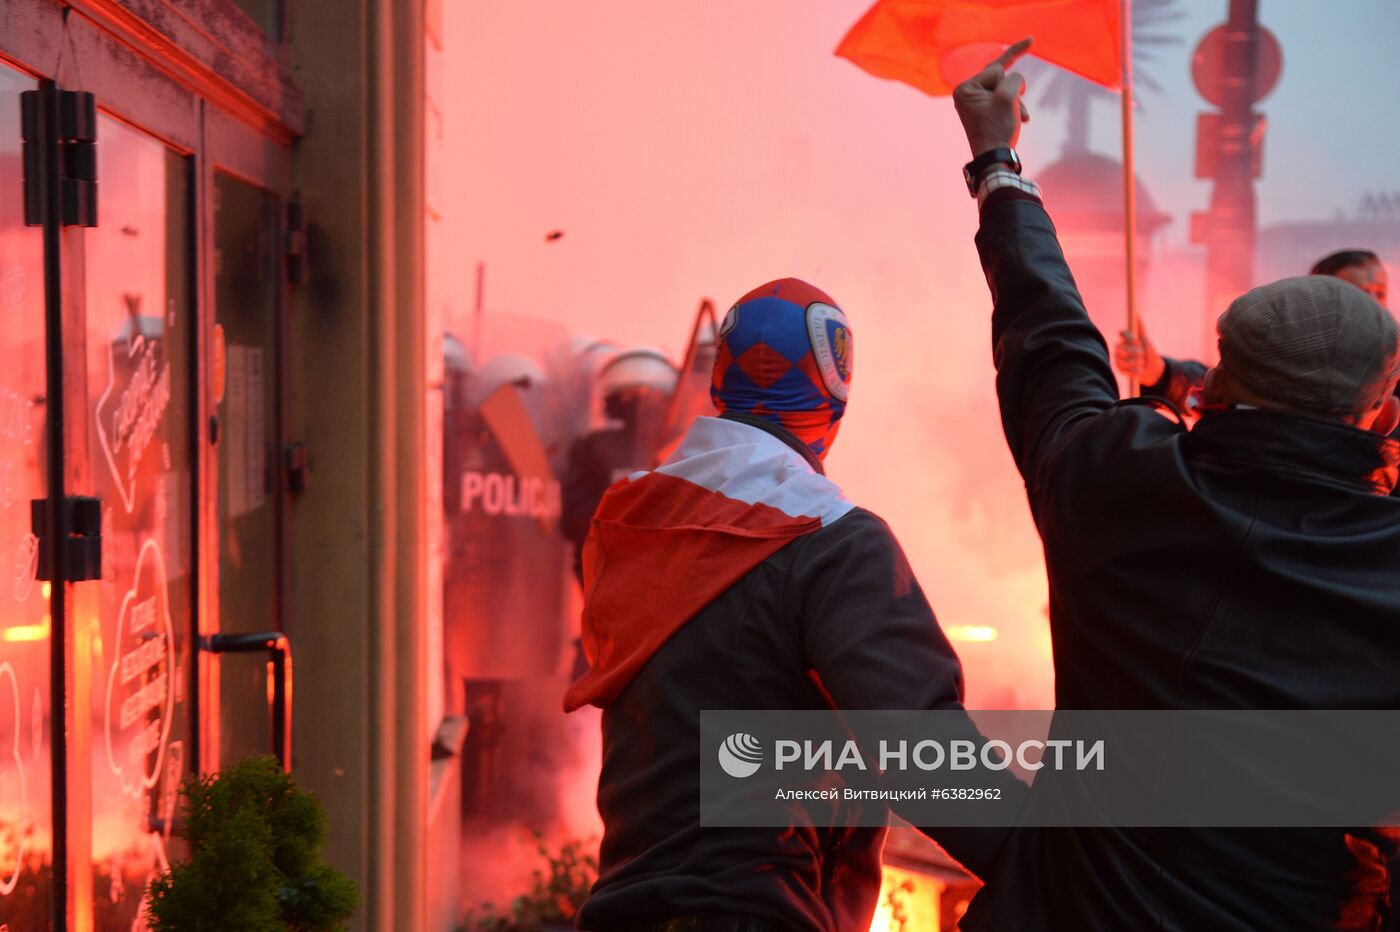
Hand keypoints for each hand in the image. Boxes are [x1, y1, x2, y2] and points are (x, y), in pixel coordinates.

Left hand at [953, 38, 1032, 156]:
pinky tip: (1020, 118)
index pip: (996, 70)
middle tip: (1006, 115)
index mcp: (964, 89)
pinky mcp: (983, 110)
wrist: (994, 159)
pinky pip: (1002, 99)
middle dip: (1012, 93)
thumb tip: (1013, 81)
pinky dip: (1013, 107)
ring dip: (1015, 102)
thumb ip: (1014, 77)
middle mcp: (966, 94)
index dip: (1007, 86)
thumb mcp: (1008, 96)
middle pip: (999, 78)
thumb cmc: (998, 128)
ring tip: (1019, 118)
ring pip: (1004, 90)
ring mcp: (974, 102)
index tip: (1002, 105)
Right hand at [1114, 326, 1165, 384]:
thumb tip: (1136, 313)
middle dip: (1136, 353)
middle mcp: (1119, 349)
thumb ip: (1140, 327)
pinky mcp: (1119, 369)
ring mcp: (1118, 359)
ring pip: (1123, 360)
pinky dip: (1134, 370)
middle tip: (1143, 354)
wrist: (1152, 367)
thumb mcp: (1145, 339)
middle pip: (1123, 348)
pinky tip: (1138, 370)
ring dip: (1136, 362)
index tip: (1138, 341)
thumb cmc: (1149, 352)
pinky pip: (1124, 369)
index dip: (1132, 339)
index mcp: (1125, 340)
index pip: (1122, 335)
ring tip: (1142, 363)